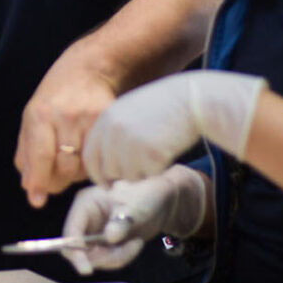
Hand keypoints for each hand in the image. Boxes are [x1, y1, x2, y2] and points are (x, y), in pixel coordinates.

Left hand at [15, 50, 115, 207]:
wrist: (87, 68)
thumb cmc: (54, 99)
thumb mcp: (31, 119)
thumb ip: (27, 154)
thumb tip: (30, 188)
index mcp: (40, 115)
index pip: (40, 155)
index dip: (39, 181)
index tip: (36, 201)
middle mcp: (65, 116)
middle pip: (64, 167)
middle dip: (58, 181)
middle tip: (56, 177)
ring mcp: (90, 118)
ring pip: (85, 166)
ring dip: (77, 173)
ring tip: (73, 157)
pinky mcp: (110, 120)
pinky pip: (102, 156)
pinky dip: (94, 163)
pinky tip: (89, 153)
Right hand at [61, 165, 208, 275]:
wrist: (161, 201)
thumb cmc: (145, 194)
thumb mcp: (134, 207)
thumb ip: (121, 222)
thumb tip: (109, 238)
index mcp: (85, 203)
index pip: (71, 231)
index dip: (74, 250)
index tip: (86, 268)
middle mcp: (85, 219)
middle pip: (80, 249)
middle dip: (102, 257)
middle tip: (124, 253)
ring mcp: (94, 232)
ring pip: (95, 257)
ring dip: (116, 257)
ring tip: (135, 244)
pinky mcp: (104, 243)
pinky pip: (107, 259)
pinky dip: (121, 257)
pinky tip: (135, 244)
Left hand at [83, 71, 265, 183]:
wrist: (192, 100)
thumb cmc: (164, 106)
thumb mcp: (130, 111)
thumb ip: (113, 133)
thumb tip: (103, 165)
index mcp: (106, 119)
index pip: (90, 156)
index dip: (98, 172)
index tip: (106, 182)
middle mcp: (113, 132)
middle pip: (107, 170)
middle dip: (121, 176)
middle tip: (139, 168)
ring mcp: (130, 143)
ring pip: (128, 176)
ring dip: (142, 171)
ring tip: (157, 148)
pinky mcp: (149, 154)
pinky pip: (148, 175)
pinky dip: (157, 169)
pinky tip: (167, 149)